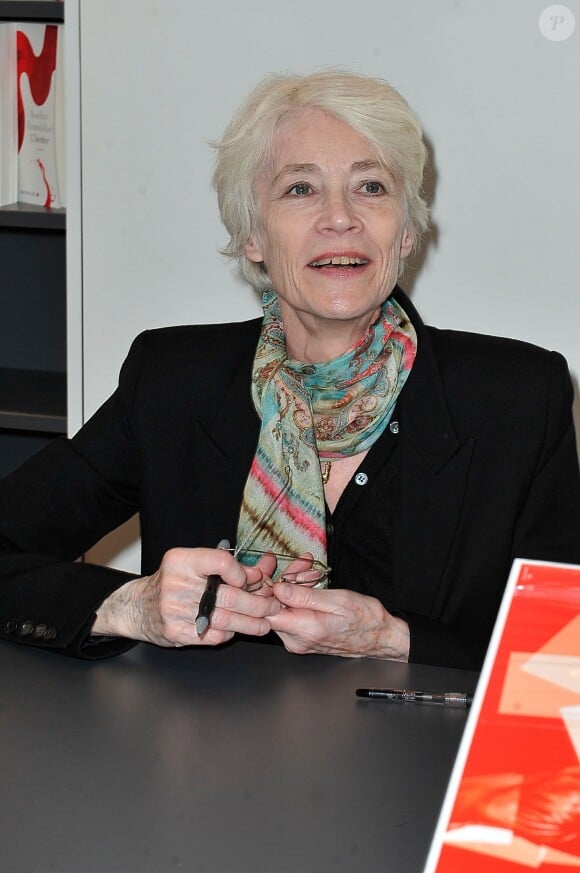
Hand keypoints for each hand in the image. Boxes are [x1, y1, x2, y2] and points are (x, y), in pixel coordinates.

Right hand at [92, 547, 280, 646]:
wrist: (139, 607)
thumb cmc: (172, 583)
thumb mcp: (194, 566)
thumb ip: (227, 567)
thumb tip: (261, 572)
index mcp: (182, 561)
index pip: (221, 562)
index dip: (242, 573)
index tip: (251, 580)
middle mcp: (176, 584)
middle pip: (228, 595)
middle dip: (258, 603)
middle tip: (272, 606)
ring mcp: (175, 610)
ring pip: (225, 618)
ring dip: (251, 623)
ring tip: (265, 623)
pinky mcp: (176, 632)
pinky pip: (213, 635)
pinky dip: (229, 633)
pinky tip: (236, 629)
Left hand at [267, 582, 409, 659]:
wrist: (380, 637)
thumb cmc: (366, 620)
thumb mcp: (338, 600)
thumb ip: (305, 597)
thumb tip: (279, 590)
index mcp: (305, 630)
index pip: (267, 612)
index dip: (267, 589)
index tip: (276, 572)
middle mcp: (297, 640)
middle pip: (274, 607)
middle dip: (285, 580)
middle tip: (303, 565)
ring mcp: (298, 640)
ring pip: (283, 608)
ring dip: (293, 586)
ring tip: (312, 574)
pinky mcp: (302, 637)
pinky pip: (291, 613)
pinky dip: (298, 596)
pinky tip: (311, 585)